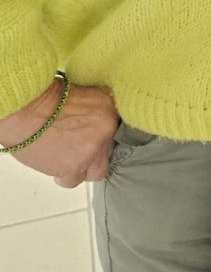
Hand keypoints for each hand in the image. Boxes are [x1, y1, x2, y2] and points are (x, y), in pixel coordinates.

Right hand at [0, 79, 118, 185]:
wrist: (27, 111)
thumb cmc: (48, 99)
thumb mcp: (85, 92)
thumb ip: (100, 105)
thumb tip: (103, 115)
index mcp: (109, 113)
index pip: (122, 131)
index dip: (108, 134)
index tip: (98, 136)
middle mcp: (104, 135)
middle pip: (110, 154)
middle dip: (99, 152)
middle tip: (85, 147)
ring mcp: (89, 154)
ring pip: (95, 172)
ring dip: (83, 166)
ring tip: (69, 156)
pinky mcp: (72, 169)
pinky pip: (73, 180)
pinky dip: (66, 174)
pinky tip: (58, 163)